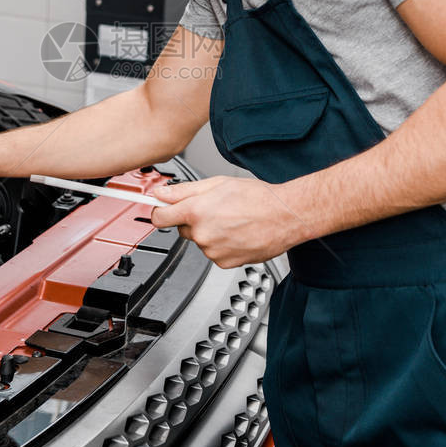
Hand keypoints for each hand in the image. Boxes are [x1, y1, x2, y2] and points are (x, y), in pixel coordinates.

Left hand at [150, 175, 306, 267]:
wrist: (286, 216)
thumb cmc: (258, 197)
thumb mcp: (217, 183)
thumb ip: (184, 190)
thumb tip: (162, 193)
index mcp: (196, 211)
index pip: (159, 217)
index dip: (159, 212)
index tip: (161, 210)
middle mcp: (202, 234)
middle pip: (183, 229)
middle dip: (193, 220)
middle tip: (215, 209)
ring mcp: (213, 251)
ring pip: (201, 241)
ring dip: (210, 232)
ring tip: (232, 220)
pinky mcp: (225, 263)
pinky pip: (215, 253)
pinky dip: (222, 245)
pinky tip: (237, 233)